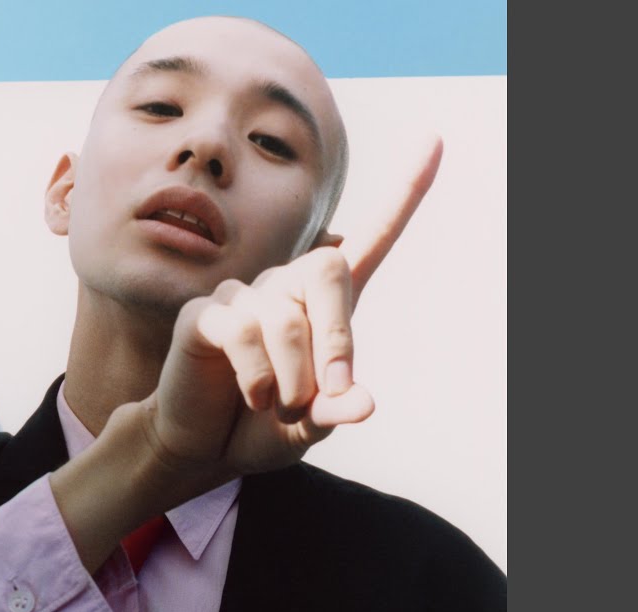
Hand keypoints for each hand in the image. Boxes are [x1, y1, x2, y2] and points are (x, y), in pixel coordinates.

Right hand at [137, 136, 444, 506]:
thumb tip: (364, 403)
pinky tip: (255, 395)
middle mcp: (284, 287)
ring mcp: (242, 296)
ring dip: (293, 375)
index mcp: (323, 305)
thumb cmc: (261, 426)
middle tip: (331, 388)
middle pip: (329, 269)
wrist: (203, 444)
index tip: (435, 141)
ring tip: (279, 408)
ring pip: (285, 318)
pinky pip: (242, 331)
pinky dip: (258, 374)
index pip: (370, 239)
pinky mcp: (205, 313)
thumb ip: (336, 411)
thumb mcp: (310, 425)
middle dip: (338, 337)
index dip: (405, 193)